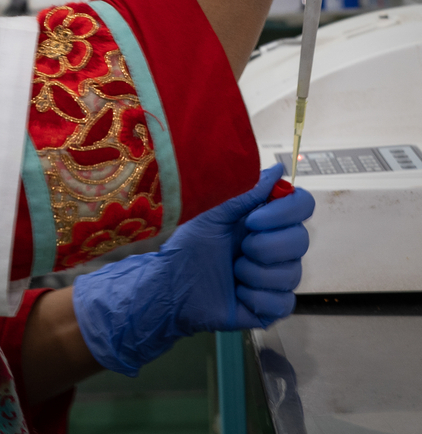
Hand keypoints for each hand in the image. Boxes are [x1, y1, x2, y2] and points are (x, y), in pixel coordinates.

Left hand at [72, 165, 314, 375]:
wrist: (173, 285)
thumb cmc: (190, 244)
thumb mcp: (215, 213)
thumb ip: (247, 192)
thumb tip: (279, 169)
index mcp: (266, 218)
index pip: (302, 206)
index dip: (285, 212)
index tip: (252, 220)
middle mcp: (277, 246)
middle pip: (301, 240)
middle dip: (265, 246)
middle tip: (239, 249)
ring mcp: (276, 277)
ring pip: (292, 274)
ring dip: (254, 273)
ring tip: (232, 272)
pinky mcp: (271, 306)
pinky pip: (283, 302)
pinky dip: (256, 297)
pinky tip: (238, 293)